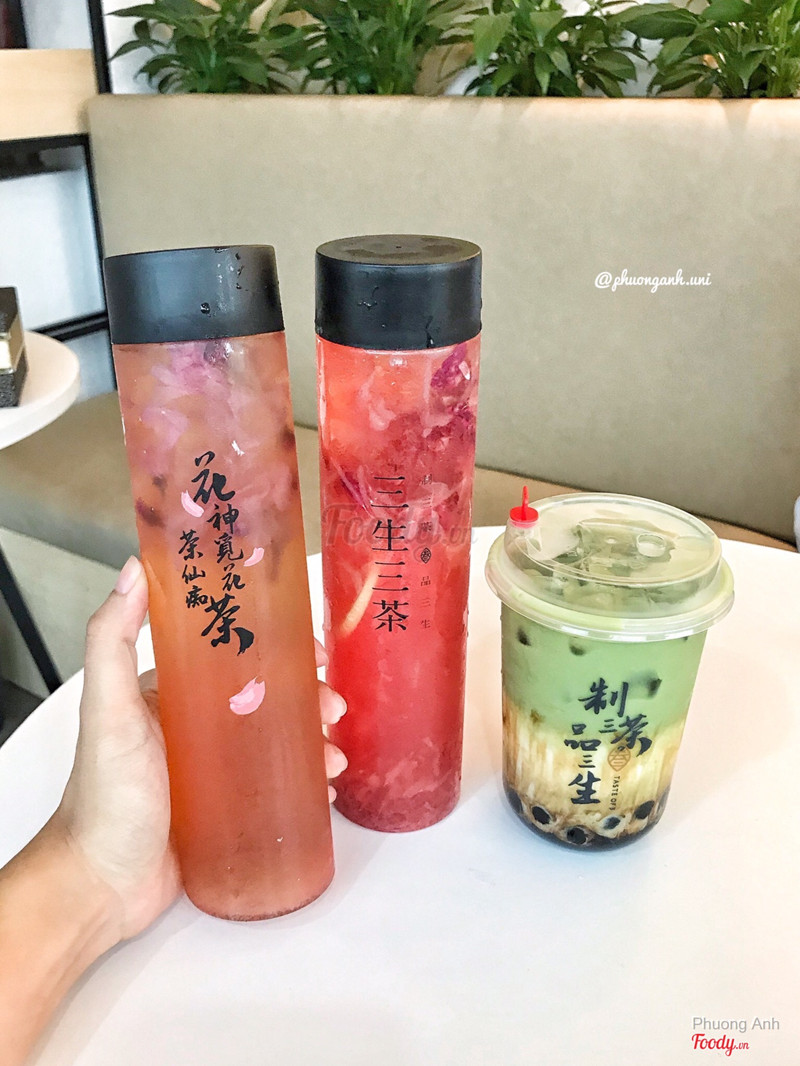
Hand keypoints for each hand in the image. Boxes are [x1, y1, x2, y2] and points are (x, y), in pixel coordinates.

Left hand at [56, 556, 346, 943]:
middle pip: (268, 697)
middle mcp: (197, 725)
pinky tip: (325, 786)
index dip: (281, 649)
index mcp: (174, 694)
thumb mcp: (109, 710)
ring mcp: (215, 768)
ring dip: (315, 739)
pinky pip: (276, 784)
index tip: (317, 652)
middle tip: (335, 709)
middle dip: (309, 697)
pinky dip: (306, 779)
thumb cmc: (105, 795)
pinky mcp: (228, 808)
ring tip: (335, 756)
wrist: (102, 885)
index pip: (238, 655)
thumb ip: (112, 640)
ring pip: (279, 740)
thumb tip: (134, 569)